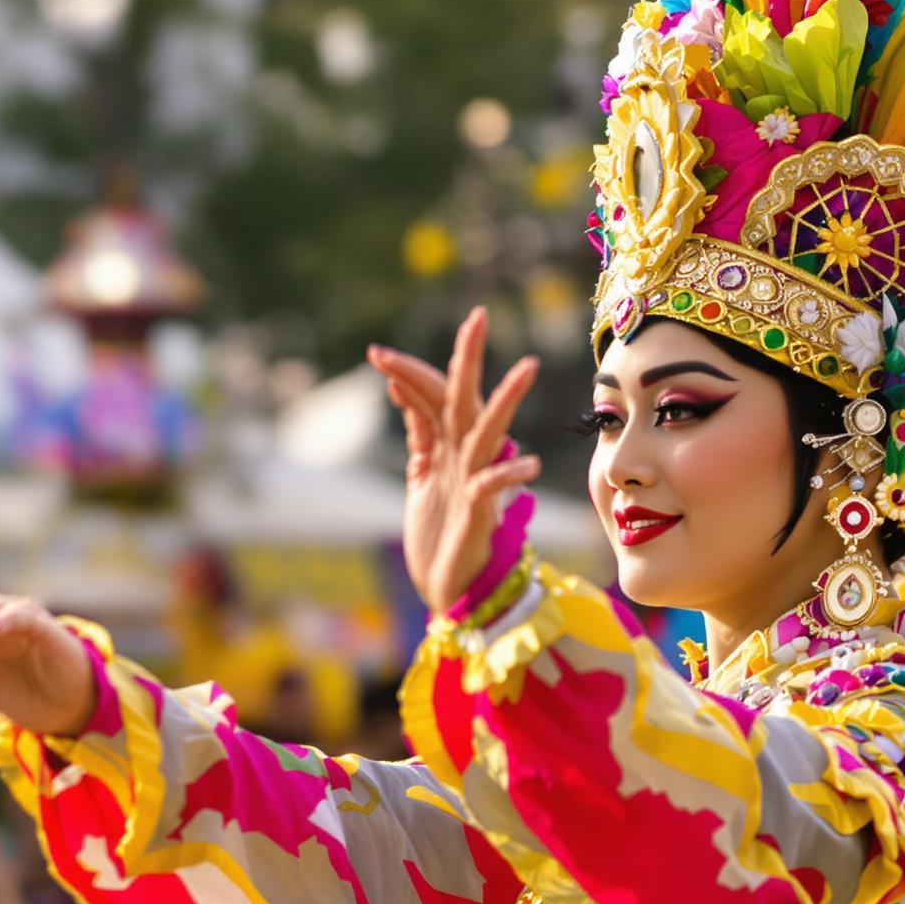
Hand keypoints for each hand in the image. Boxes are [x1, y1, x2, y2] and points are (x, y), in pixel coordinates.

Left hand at [366, 307, 541, 615]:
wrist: (448, 586)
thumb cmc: (439, 531)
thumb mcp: (421, 474)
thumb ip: (419, 432)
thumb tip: (398, 385)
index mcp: (446, 447)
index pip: (432, 398)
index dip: (409, 374)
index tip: (375, 354)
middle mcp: (463, 457)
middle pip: (464, 399)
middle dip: (469, 358)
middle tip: (478, 317)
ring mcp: (474, 482)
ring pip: (490, 434)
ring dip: (508, 403)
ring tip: (529, 369)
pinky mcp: (479, 513)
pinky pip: (497, 489)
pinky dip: (510, 475)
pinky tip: (528, 466)